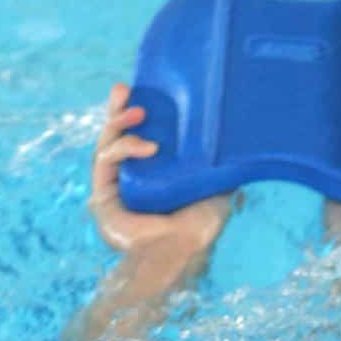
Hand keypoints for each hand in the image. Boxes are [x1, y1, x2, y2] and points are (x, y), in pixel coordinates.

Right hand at [90, 83, 230, 257]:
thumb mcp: (216, 181)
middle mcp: (130, 180)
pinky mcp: (102, 198)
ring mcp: (114, 188)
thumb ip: (218, 158)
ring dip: (118, 124)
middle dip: (117, 110)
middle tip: (123, 89)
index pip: (139, 136)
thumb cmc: (202, 224)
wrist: (183, 250)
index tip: (141, 89)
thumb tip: (238, 134)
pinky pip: (104, 162)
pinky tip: (145, 146)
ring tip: (138, 111)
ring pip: (106, 145)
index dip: (136, 113)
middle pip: (116, 136)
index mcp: (152, 174)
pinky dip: (123, 148)